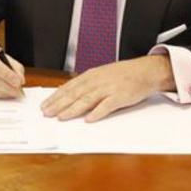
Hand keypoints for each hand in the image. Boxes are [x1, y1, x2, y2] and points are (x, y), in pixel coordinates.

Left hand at [41, 55, 174, 122]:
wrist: (145, 71)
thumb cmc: (123, 74)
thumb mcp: (101, 74)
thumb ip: (86, 83)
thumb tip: (68, 91)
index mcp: (91, 75)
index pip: (69, 87)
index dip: (55, 97)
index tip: (44, 105)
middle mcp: (97, 81)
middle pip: (74, 94)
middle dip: (59, 104)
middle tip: (46, 113)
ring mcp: (108, 88)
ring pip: (87, 100)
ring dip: (73, 109)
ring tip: (61, 117)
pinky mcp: (120, 97)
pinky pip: (107, 106)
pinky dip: (97, 112)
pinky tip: (88, 120)